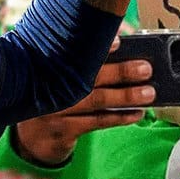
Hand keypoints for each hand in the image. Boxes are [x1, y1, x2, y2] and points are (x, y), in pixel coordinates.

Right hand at [14, 38, 154, 165]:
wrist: (30, 137)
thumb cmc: (53, 95)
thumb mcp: (55, 74)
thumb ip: (77, 60)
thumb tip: (118, 44)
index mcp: (46, 64)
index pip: (74, 52)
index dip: (97, 47)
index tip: (119, 41)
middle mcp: (47, 85)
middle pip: (88, 77)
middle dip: (120, 71)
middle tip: (145, 68)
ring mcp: (54, 110)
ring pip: (96, 101)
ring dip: (125, 96)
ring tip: (149, 93)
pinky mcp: (62, 130)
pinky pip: (96, 122)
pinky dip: (119, 117)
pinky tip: (136, 113)